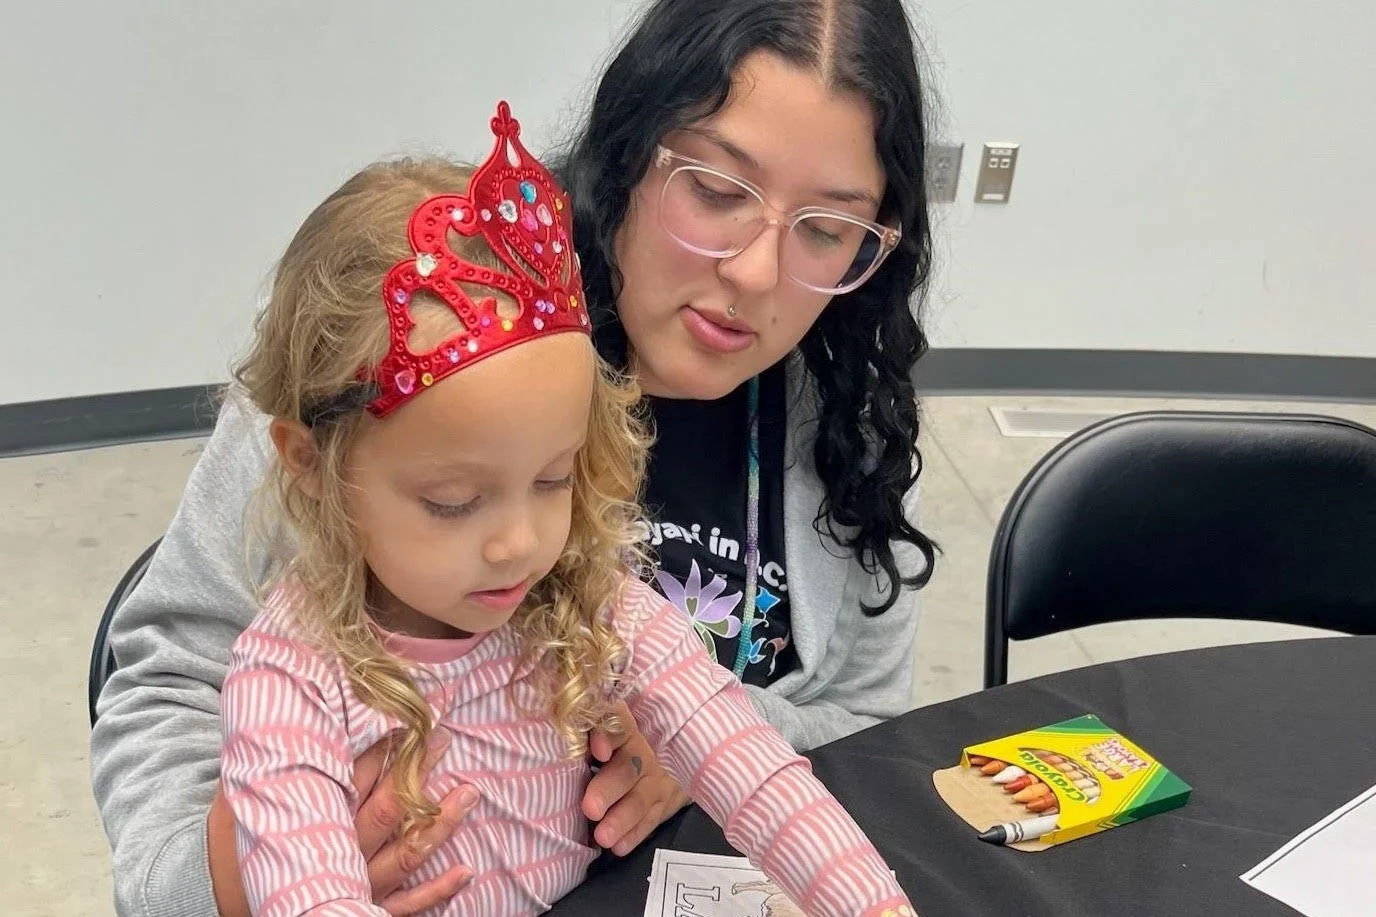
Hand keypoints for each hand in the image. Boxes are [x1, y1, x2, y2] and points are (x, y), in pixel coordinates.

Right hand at [209, 730, 478, 915]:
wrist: (238, 911)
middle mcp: (341, 850)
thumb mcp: (238, 809)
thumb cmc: (240, 856)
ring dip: (441, 823)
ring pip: (406, 852)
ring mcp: (357, 883)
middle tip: (446, 735)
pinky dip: (437, 890)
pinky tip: (466, 871)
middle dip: (420, 770)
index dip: (387, 742)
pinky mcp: (366, 909)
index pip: (357, 775)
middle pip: (388, 805)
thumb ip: (256, 771)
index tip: (414, 712)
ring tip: (471, 793)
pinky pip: (407, 905)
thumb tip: (264, 719)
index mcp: (316, 820)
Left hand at [581, 701, 689, 855]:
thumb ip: (584, 730)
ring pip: (640, 799)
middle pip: (627, 768)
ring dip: (621, 819)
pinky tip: (619, 847)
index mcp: (624, 730)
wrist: (665, 756)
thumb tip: (558, 724)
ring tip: (602, 837)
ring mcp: (656, 779)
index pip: (618, 726)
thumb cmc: (614, 745)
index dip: (607, 736)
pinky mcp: (665, 803)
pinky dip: (634, 834)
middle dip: (609, 789)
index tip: (596, 751)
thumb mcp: (604, 732)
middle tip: (590, 808)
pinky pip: (650, 820)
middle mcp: (642, 753)